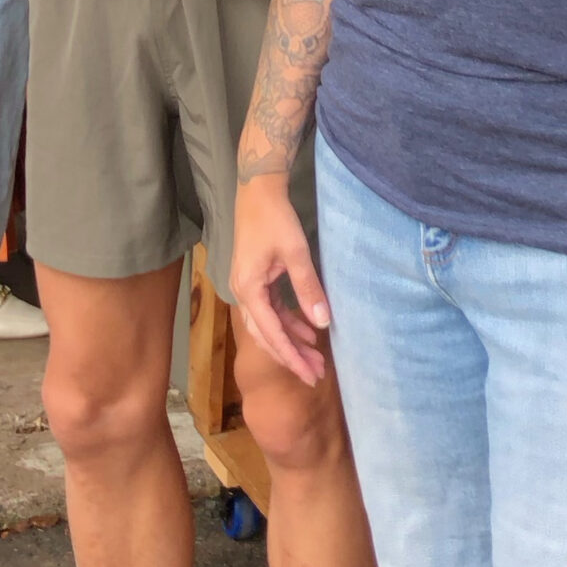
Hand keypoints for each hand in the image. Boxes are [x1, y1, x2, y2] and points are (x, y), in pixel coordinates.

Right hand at [229, 175, 331, 386]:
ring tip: (315, 357)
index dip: (292, 357)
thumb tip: (323, 323)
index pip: (271, 334)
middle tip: (316, 374)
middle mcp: (242, 293)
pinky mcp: (254, 280)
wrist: (258, 191)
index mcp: (249, 290)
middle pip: (266, 336)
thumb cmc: (276, 219)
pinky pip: (269, 310)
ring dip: (290, 341)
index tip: (310, 375)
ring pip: (267, 325)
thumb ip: (308, 289)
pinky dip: (287, 323)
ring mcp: (247, 287)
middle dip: (291, 356)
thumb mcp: (296, 254)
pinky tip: (307, 330)